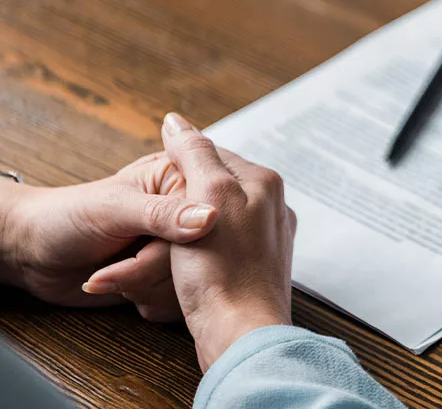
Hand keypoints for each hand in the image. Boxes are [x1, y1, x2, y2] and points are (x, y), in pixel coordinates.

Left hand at [0, 153, 215, 320]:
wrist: (33, 253)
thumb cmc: (65, 217)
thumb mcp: (114, 210)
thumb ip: (163, 214)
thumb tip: (210, 218)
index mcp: (178, 181)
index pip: (208, 216)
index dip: (182, 242)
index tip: (152, 250)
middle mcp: (184, 212)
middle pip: (200, 254)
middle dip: (154, 269)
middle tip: (121, 265)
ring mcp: (176, 247)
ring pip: (193, 281)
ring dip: (148, 288)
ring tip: (115, 275)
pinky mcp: (167, 275)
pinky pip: (180, 299)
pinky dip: (150, 302)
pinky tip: (125, 291)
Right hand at [150, 113, 294, 370]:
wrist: (241, 334)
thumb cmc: (223, 270)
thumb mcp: (207, 195)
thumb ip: (195, 153)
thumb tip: (176, 121)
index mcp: (264, 181)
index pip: (213, 152)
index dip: (177, 164)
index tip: (153, 185)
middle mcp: (273, 206)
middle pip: (214, 185)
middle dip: (181, 199)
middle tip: (154, 222)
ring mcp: (267, 239)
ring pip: (215, 217)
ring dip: (185, 228)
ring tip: (165, 247)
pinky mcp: (256, 268)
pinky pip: (220, 247)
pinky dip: (196, 253)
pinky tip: (184, 267)